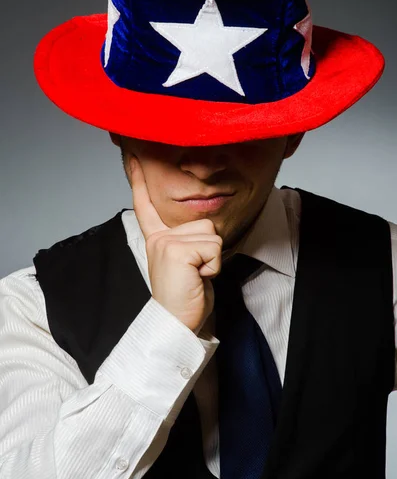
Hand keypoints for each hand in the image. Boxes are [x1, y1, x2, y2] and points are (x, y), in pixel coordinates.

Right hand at [130, 156, 222, 334]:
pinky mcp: (177, 252)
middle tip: (195, 272)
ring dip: (212, 258)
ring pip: (211, 234)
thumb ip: (186, 240)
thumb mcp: (183, 261)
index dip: (139, 180)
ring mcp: (166, 244)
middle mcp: (158, 238)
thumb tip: (203, 229)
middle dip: (209, 249)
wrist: (178, 322)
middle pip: (204, 223)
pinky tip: (198, 278)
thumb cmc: (185, 294)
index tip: (133, 157)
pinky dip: (213, 266)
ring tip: (196, 275)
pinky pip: (213, 248)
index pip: (146, 205)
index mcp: (157, 238)